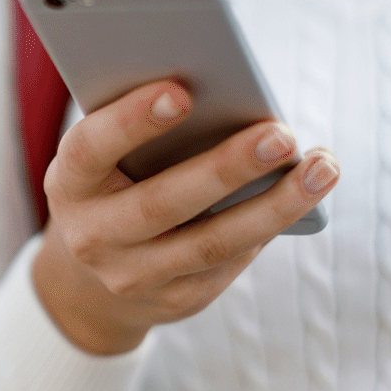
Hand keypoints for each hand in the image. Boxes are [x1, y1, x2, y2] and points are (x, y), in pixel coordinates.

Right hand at [31, 79, 338, 354]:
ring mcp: (132, 276)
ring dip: (274, 204)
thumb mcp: (109, 156)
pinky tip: (304, 196)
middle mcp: (92, 236)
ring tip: (321, 166)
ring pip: (210, 243)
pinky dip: (270, 224)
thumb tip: (228, 98)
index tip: (181, 91)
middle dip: (226, 167)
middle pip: (162, 203)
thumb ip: (144, 129)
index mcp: (68, 183)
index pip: (92, 149)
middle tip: (280, 134)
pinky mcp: (177, 300)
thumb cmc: (116, 181)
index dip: (132, 121)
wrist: (94, 276)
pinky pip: (230, 262)